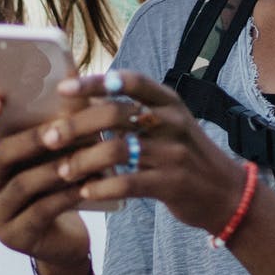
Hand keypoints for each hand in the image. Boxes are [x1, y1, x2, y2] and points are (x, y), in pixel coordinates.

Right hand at [0, 94, 92, 271]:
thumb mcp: (38, 158)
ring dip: (55, 166)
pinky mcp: (14, 238)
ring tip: (83, 152)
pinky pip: (41, 210)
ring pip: (22, 184)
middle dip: (30, 140)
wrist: (62, 240)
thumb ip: (37, 130)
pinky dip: (66, 193)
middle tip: (59, 129)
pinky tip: (86, 182)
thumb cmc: (48, 187)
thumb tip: (64, 81)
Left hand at [41, 70, 248, 235]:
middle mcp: (172, 121)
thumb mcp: (167, 125)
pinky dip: (103, 187)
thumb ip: (133, 113)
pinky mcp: (172, 183)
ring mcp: (174, 152)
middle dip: (77, 126)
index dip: (94, 81)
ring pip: (117, 150)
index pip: (129, 80)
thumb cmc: (184, 156)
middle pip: (115, 114)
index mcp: (168, 101)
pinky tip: (85, 192)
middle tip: (48, 137)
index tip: (63, 88)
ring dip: (83, 161)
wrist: (226, 194)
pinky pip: (129, 183)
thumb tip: (82, 102)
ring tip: (62, 171)